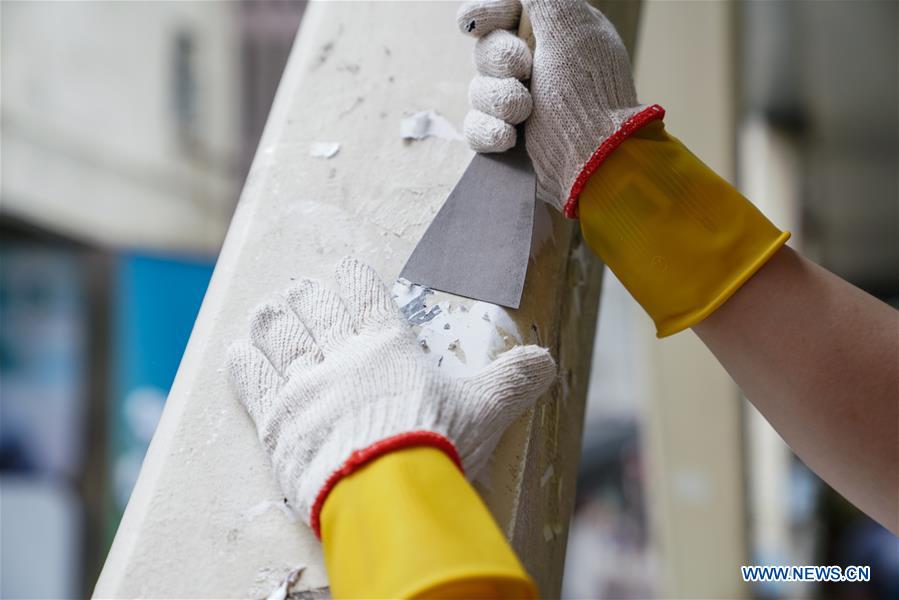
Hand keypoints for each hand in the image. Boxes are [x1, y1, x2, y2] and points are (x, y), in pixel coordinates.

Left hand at [227, 258, 555, 535]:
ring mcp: (304, 386)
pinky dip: (245, 360)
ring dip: (272, 318)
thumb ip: (515, 380)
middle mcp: (340, 355)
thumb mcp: (487, 409)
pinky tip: (242, 350)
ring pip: (276, 334)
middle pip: (312, 306)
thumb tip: (546, 361)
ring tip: (269, 312)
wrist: (389, 494)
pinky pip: (250, 378)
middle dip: (306, 295)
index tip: (347, 274)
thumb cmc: (438, 445)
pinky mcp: (277, 421)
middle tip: (301, 292)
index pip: (362, 291)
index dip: (352, 278)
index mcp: (387, 344)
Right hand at [458, 0, 661, 216]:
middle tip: (524, 70)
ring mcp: (520, 106)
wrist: (592, 159)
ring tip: (525, 112)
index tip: (479, 23)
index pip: (503, 14)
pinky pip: (476, 127)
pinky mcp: (508, 139)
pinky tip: (509, 137)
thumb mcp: (571, 26)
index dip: (485, 14)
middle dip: (498, 59)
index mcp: (553, 36)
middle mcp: (536, 68)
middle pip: (485, 50)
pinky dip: (488, 131)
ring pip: (479, 89)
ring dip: (498, 98)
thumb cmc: (587, 90)